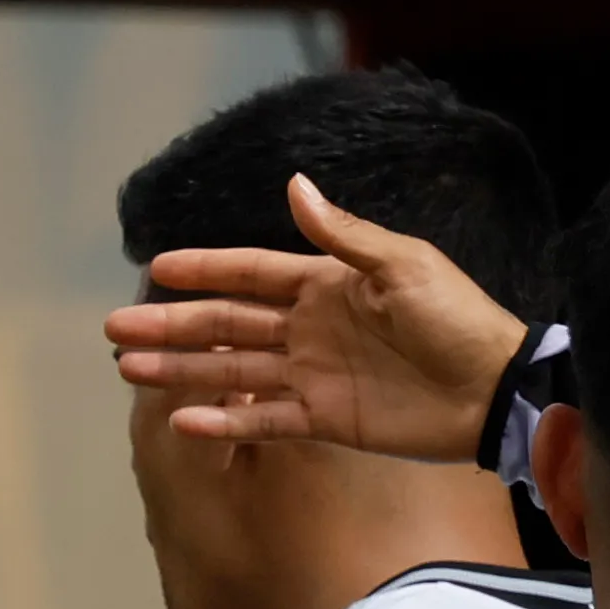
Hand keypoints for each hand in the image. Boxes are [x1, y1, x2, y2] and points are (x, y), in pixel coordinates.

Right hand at [104, 175, 529, 459]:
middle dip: (172, 325)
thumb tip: (293, 186)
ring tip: (131, 369)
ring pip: (233, 371)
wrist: (493, 388)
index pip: (249, 274)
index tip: (155, 268)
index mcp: (325, 284)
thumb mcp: (403, 265)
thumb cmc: (456, 317)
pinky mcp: (326, 421)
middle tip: (116, 328)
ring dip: (182, 371)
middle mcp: (309, 328)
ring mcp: (313, 376)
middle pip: (226, 325)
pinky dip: (226, 421)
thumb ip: (343, 236)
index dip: (204, 270)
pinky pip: (264, 420)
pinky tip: (185, 421)